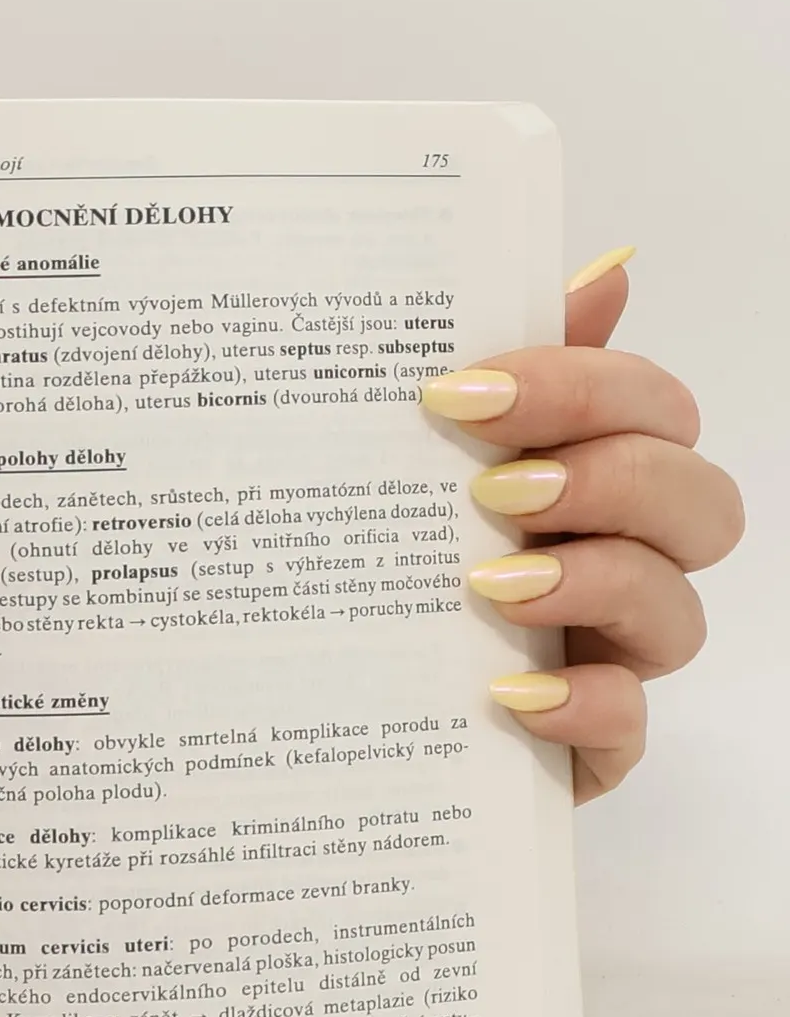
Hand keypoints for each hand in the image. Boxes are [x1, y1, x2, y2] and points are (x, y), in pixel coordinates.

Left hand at [423, 248, 743, 800]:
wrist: (317, 701)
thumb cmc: (385, 562)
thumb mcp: (416, 459)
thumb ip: (509, 372)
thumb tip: (608, 270)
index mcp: (593, 478)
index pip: (653, 409)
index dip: (583, 387)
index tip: (464, 392)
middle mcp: (621, 562)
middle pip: (700, 503)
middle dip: (610, 478)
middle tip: (495, 487)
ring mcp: (611, 657)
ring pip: (679, 614)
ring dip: (597, 583)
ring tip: (493, 583)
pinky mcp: (586, 746)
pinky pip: (626, 730)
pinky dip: (582, 708)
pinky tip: (508, 692)